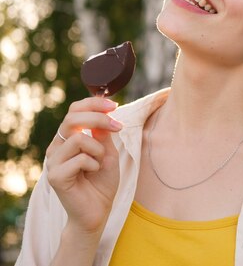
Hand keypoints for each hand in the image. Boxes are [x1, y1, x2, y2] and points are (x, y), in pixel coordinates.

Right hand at [46, 97, 121, 233]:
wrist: (98, 211)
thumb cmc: (102, 182)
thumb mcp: (108, 153)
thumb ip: (103, 134)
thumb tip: (104, 112)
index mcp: (68, 139)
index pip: (74, 111)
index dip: (93, 104)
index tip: (114, 105)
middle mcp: (57, 147)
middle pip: (72, 118)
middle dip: (99, 119)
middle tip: (117, 127)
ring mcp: (54, 161)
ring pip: (78, 139)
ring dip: (98, 150)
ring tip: (100, 163)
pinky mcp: (55, 176)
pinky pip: (80, 159)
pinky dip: (94, 164)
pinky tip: (93, 173)